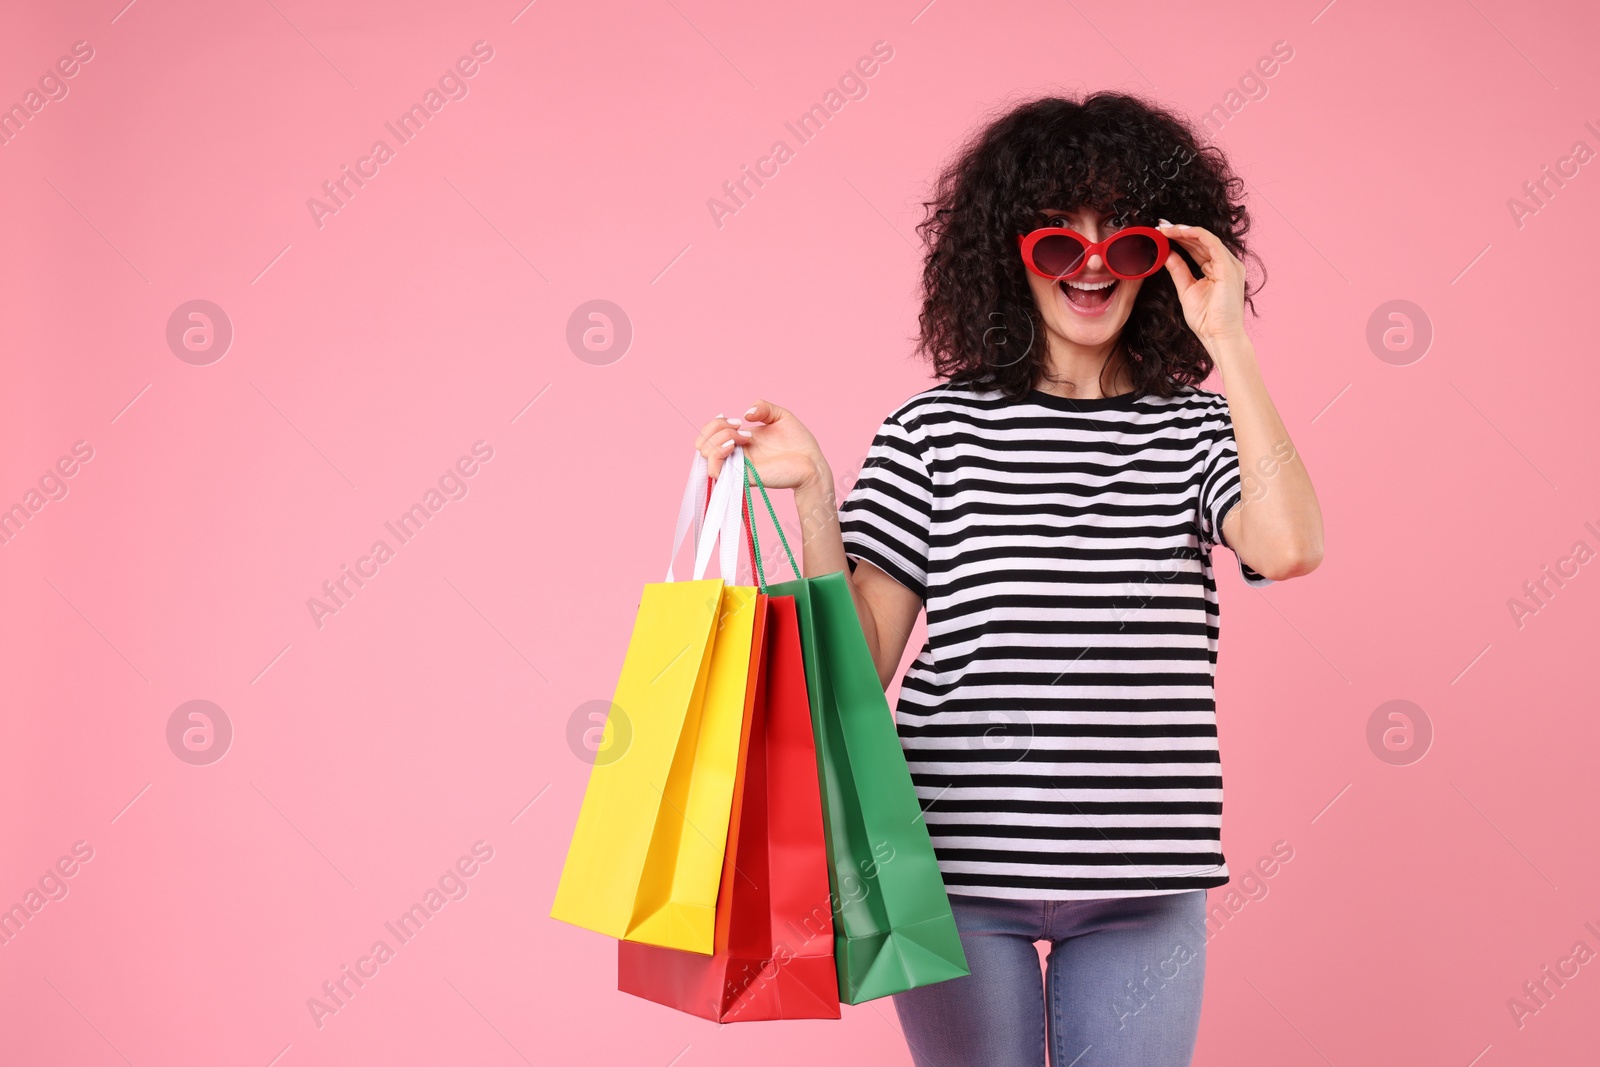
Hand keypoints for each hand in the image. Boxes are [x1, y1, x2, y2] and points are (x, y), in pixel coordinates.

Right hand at [694, 399, 826, 490]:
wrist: (813, 462)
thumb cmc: (799, 442)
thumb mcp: (780, 415)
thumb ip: (763, 407)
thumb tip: (745, 414)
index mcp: (739, 441)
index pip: (709, 433)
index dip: (716, 423)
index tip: (738, 420)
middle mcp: (735, 454)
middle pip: (702, 443)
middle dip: (715, 428)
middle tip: (740, 428)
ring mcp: (737, 466)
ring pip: (705, 454)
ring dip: (719, 439)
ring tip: (742, 438)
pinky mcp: (742, 477)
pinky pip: (715, 469)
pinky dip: (717, 453)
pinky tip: (736, 445)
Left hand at [1157, 220, 1247, 345]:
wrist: (1218, 336)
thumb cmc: (1206, 319)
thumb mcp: (1186, 289)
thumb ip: (1178, 270)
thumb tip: (1167, 253)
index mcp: (1218, 268)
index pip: (1198, 247)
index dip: (1180, 238)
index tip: (1161, 232)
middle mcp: (1226, 264)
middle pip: (1201, 241)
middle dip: (1179, 231)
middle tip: (1160, 225)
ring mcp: (1230, 265)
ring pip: (1206, 238)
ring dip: (1184, 231)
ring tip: (1165, 228)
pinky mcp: (1229, 268)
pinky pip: (1212, 243)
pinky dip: (1195, 235)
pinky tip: (1179, 232)